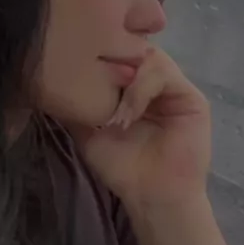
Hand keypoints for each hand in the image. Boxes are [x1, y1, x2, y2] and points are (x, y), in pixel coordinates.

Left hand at [69, 46, 211, 210]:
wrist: (151, 197)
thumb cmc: (122, 167)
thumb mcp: (88, 130)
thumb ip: (76, 103)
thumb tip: (52, 77)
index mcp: (131, 85)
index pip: (116, 53)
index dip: (97, 54)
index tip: (77, 69)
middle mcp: (152, 81)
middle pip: (132, 48)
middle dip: (112, 59)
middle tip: (94, 80)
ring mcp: (173, 87)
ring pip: (148, 56)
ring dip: (127, 78)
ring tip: (115, 111)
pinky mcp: (191, 98)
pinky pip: (165, 75)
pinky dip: (143, 88)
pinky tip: (130, 112)